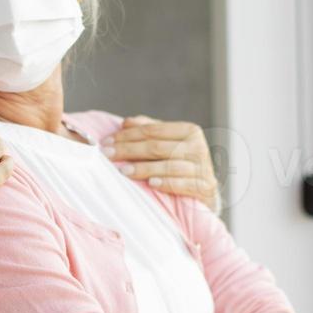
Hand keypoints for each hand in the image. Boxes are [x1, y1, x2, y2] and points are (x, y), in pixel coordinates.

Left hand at [102, 116, 219, 209]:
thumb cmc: (181, 163)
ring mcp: (203, 168)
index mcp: (189, 130)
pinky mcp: (205, 187)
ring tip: (124, 171)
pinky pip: (184, 184)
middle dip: (129, 150)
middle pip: (157, 147)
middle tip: (108, 155)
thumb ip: (149, 131)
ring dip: (144, 168)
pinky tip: (151, 184)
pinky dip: (167, 183)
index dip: (128, 135)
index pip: (153, 130)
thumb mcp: (168, 143)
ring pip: (169, 165)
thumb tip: (126, 122)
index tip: (107, 141)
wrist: (205, 190)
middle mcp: (198, 146)